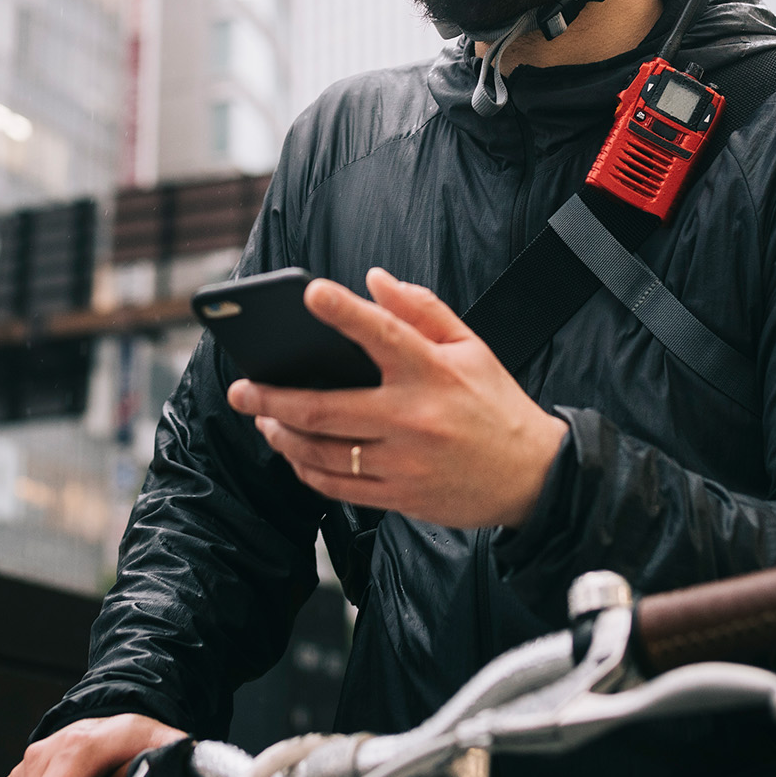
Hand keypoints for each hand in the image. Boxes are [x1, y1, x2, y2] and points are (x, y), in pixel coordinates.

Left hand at [228, 268, 567, 528]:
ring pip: (322, 451)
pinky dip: (307, 469)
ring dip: (282, 434)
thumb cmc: (496, 405)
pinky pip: (338, 486)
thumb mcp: (472, 347)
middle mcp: (413, 418)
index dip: (344, 311)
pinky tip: (293, 452)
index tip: (310, 292)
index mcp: (433, 372)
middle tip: (241, 387)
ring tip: (262, 417)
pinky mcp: (400, 496)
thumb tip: (374, 280)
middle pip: (326, 408)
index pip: (384, 333)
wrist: (533, 477)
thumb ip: (421, 310)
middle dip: (273, 397)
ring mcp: (404, 462)